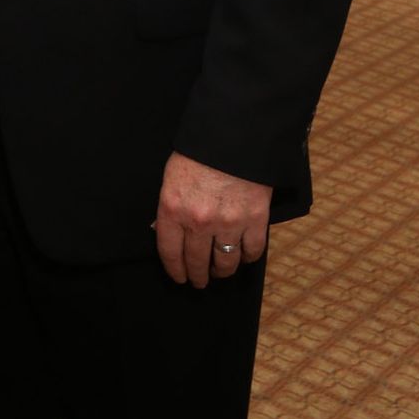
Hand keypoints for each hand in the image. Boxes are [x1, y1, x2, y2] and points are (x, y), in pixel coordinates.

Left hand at [153, 150, 272, 287]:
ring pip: (225, 261)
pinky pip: (252, 250)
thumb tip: (163, 230)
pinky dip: (247, 257)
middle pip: (197, 261)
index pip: (169, 251)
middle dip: (197, 275)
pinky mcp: (255, 221)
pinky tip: (243, 256)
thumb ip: (170, 207)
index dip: (174, 269)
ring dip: (222, 271)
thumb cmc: (198, 152)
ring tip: (220, 272)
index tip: (179, 277)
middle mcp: (199, 222)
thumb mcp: (171, 177)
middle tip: (199, 281)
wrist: (233, 136)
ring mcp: (229, 223)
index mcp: (173, 209)